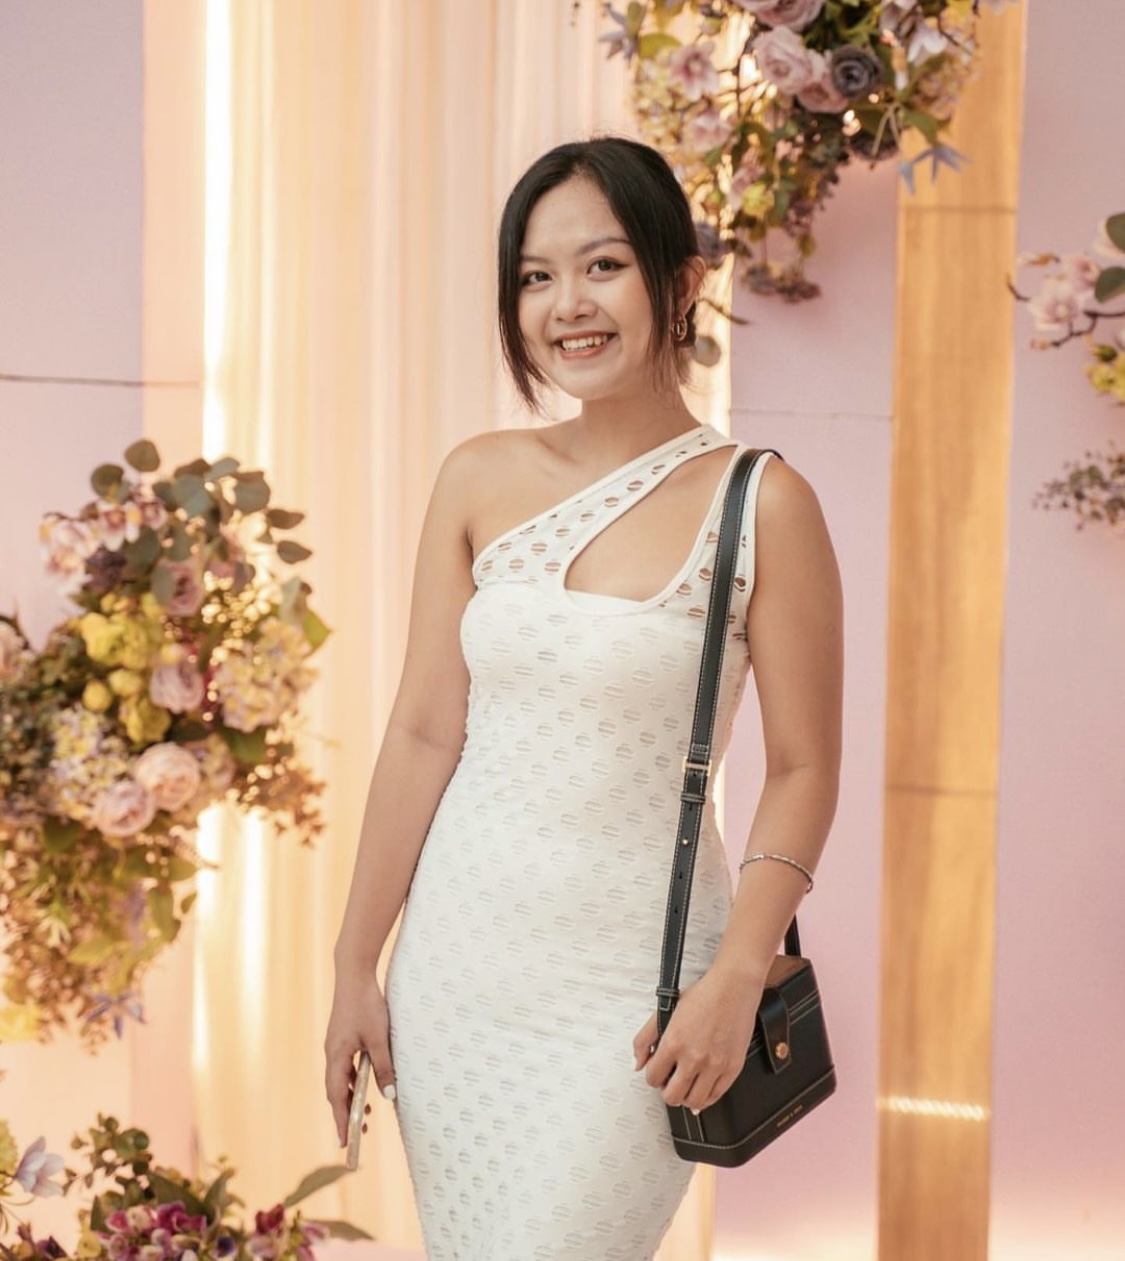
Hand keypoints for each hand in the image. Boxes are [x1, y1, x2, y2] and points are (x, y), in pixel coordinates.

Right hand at [324, 971, 395, 1147]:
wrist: (354, 975)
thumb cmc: (366, 1005)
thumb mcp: (379, 1039)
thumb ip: (383, 1068)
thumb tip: (389, 1096)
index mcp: (336, 1057)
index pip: (338, 1097)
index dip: (341, 1120)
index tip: (345, 1143)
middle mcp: (332, 1054)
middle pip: (336, 1092)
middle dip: (345, 1114)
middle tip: (355, 1136)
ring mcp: (335, 1046)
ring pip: (340, 1080)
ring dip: (351, 1098)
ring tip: (365, 1115)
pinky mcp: (342, 1038)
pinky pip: (345, 1067)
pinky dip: (353, 1080)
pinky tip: (365, 1083)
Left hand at [632, 967, 760, 1113]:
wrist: (733, 989)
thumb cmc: (703, 996)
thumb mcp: (664, 1011)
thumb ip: (644, 1039)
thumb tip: (638, 1063)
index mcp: (674, 1043)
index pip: (652, 1078)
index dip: (653, 1076)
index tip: (658, 1072)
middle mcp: (693, 1057)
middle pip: (671, 1096)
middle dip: (667, 1091)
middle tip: (671, 1081)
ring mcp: (714, 1065)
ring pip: (693, 1101)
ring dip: (685, 1097)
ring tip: (686, 1085)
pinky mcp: (732, 1069)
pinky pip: (715, 1097)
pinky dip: (705, 1098)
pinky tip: (701, 1089)